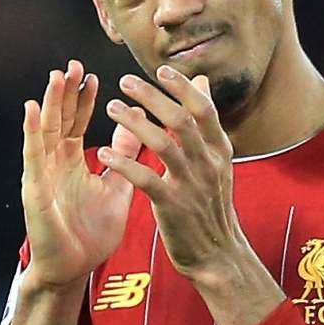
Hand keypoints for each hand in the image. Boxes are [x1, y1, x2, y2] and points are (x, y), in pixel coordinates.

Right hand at [19, 60, 141, 290]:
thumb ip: (124, 156)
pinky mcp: (35, 190)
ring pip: (44, 132)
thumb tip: (138, 126)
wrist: (74, 269)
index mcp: (71, 162)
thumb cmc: (91, 232)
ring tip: (57, 77)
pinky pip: (33, 157)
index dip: (85, 99)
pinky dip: (32, 132)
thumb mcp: (116, 186)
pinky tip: (33, 110)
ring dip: (50, 104)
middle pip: (59, 120)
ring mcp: (42, 175)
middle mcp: (54, 163)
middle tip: (75, 64)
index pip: (77, 122)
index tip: (95, 75)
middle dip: (66, 93)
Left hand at [96, 66, 281, 324]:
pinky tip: (104, 153)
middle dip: (153, 98)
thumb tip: (202, 81)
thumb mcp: (216, 161)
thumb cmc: (210, 205)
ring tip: (112, 109)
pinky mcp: (173, 206)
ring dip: (136, 123)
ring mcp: (192, 185)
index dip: (183, 88)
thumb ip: (205, 122)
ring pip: (164, 144)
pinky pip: (146, 179)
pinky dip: (124, 164)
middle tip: (125, 82)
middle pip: (182, 120)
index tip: (161, 70)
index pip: (204, 109)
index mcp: (219, 150)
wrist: (217, 254)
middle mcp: (208, 163)